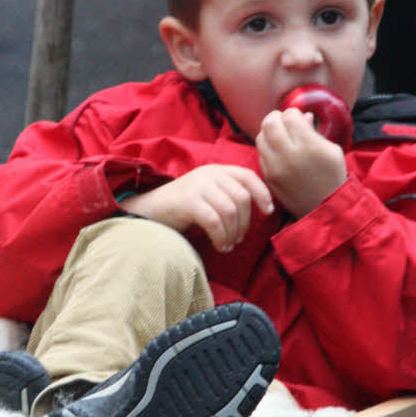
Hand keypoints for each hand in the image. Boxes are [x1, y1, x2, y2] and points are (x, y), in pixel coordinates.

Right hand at [118, 164, 273, 252]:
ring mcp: (198, 186)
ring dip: (232, 233)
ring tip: (228, 245)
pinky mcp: (189, 201)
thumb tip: (256, 210)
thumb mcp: (206, 195)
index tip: (268, 211)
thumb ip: (227, 195)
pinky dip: (221, 237)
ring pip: (230, 211)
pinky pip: (215, 221)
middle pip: (242, 198)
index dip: (262, 193)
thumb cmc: (180, 208)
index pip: (248, 176)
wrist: (147, 210)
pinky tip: (220, 246)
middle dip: (245, 223)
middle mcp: (208, 174)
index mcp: (215, 170)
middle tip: (238, 239)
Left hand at [256, 108, 346, 217]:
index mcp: (309, 146)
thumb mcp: (332, 150)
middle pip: (270, 123)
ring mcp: (275, 168)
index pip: (290, 116)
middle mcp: (289, 156)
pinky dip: (267, 148)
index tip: (299, 118)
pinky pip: (260, 154)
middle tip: (284, 122)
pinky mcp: (267, 177)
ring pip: (260, 137)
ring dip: (269, 132)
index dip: (294, 113)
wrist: (323, 208)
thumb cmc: (332, 176)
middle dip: (277, 118)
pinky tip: (278, 151)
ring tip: (280, 136)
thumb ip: (314, 131)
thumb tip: (303, 116)